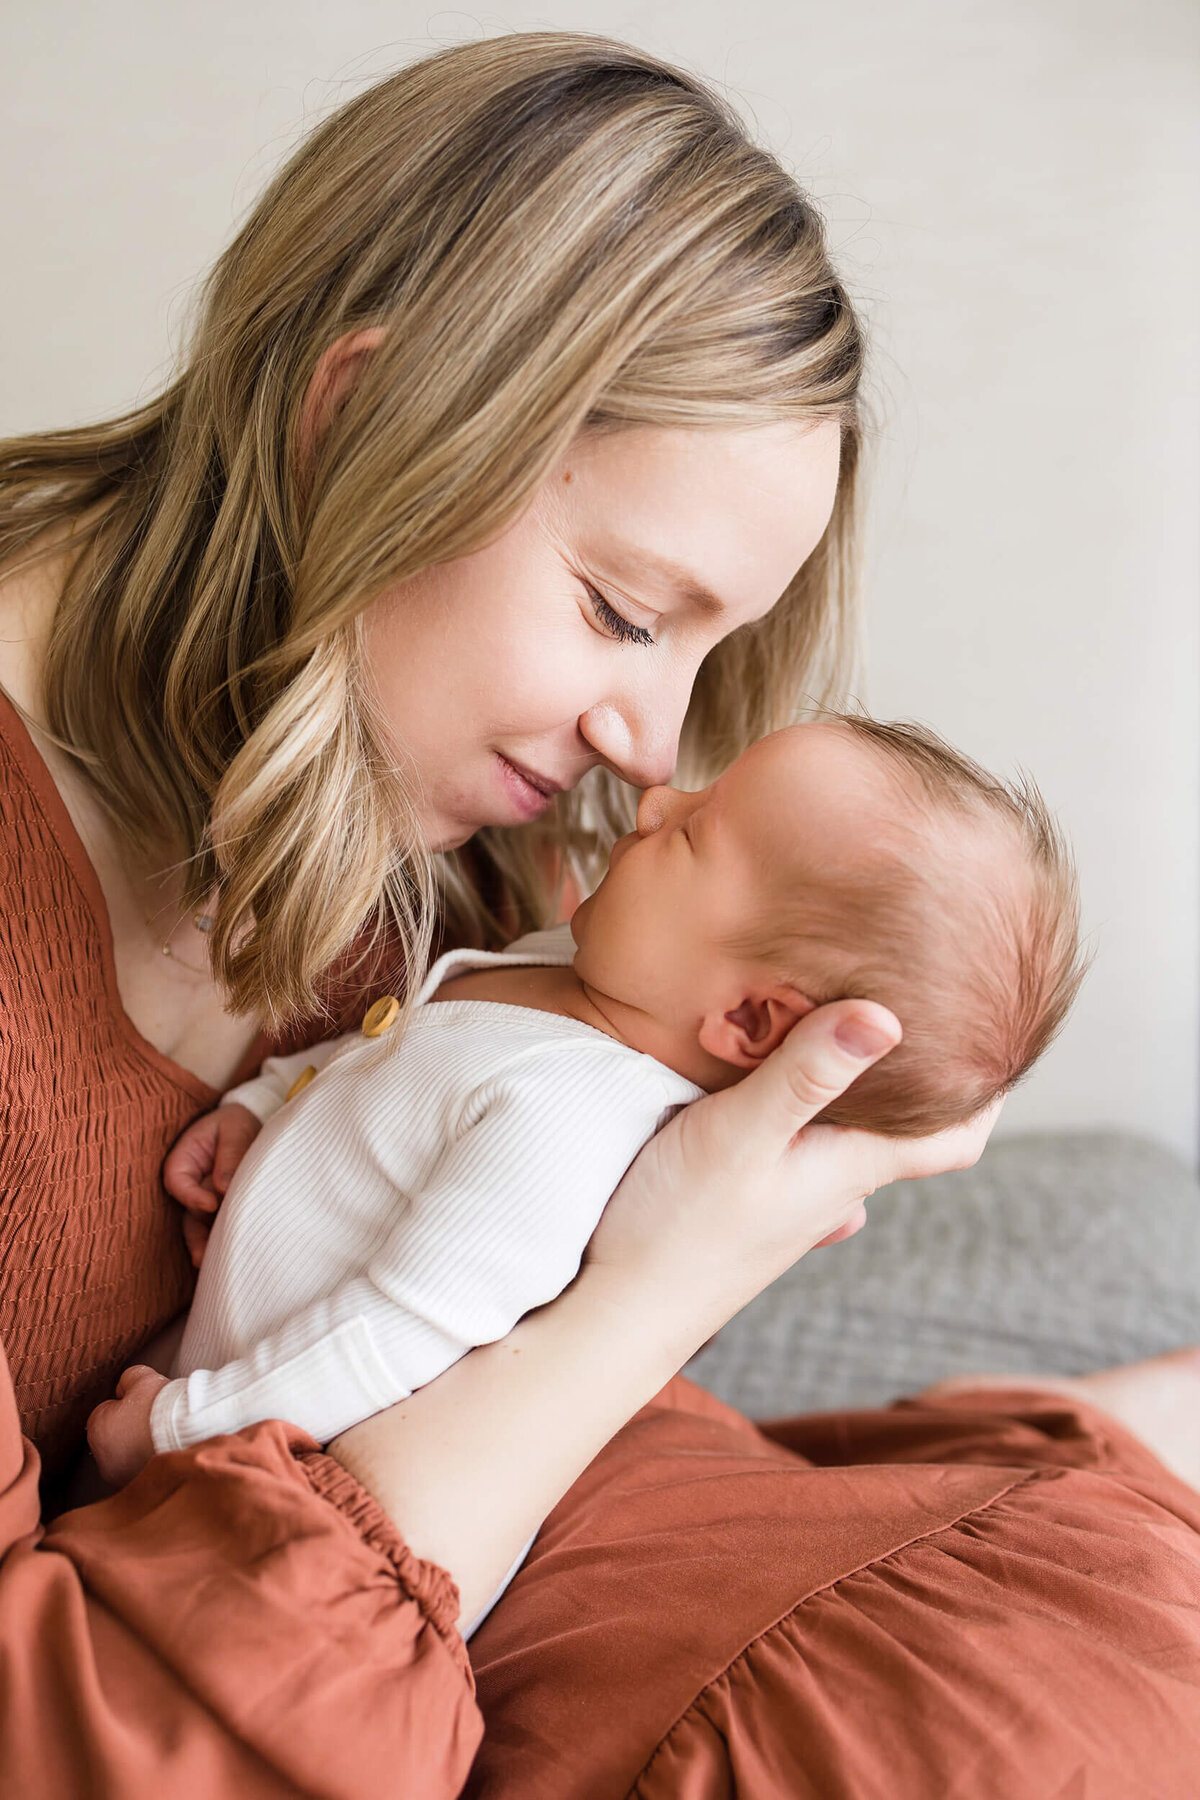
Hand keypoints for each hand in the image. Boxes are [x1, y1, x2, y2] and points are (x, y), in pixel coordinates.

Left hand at [87, 1365, 168, 1487]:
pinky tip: (164, 1451)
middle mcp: (103, 1459)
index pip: (105, 1414)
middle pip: (114, 1439)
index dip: (125, 1405)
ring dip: (138, 1450)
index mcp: (98, 1430)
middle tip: (152, 1421)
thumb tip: (123, 1388)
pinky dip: (149, 1464)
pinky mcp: (140, 1488)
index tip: (142, 1405)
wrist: (190, 1432)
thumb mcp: (142, 1377)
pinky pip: (140, 1472)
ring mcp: (121, 1477)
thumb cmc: (163, 1406)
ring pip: (126, 1458)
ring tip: (161, 1437)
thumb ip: (126, 1380)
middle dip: (129, 1431)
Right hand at [163, 1103, 260, 1266]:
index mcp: (184, 1160)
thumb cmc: (237, 1122)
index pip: (177, 1181)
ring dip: (208, 1245)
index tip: (211, 1204)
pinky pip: (219, 1227)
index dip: (190, 1196)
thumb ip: (230, 1155)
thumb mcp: (234, 1129)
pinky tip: (233, 1256)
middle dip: (196, 1237)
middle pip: (187, 1214)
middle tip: (204, 1257)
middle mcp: (192, 1185)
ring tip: (215, 1265)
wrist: (251, 1123)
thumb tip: (225, 1188)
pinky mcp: (223, 1210)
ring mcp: (206, 1200)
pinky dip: (224, 1240)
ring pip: (202, 1227)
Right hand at [587, 998, 998, 1346]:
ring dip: (868, 1098)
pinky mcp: (751, 1208)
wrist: (618, 1313)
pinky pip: (805, 1153)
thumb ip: (806, 1074)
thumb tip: (888, 1015)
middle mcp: (836, 1190)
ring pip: (854, 1142)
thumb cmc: (679, 1225)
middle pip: (910, 1134)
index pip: (956, 1138)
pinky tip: (783, 1097)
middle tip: (934, 1012)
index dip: (990, 1092)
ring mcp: (793, 1205)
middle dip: (931, 1081)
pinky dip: (815, 1118)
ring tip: (858, 1037)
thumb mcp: (742, 1133)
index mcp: (853, 1169)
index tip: (1003, 1035)